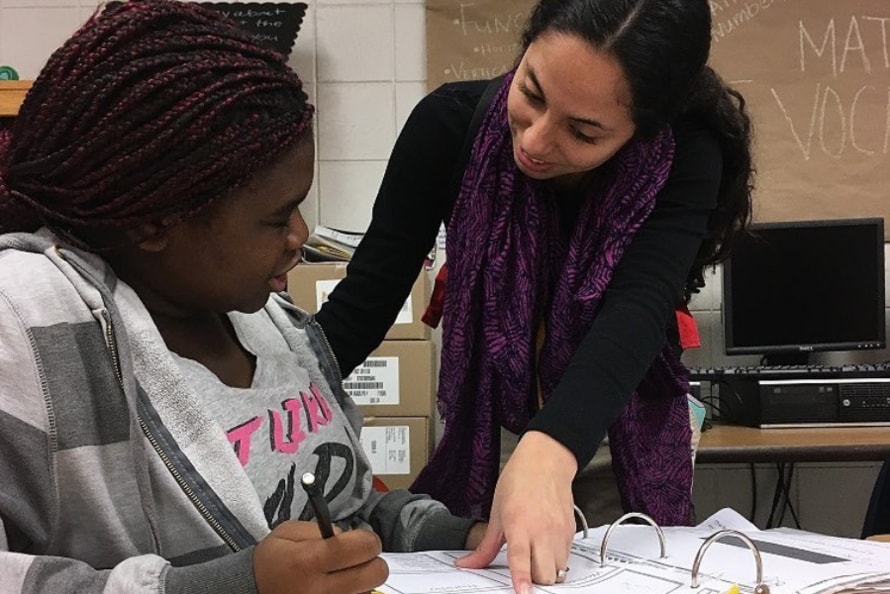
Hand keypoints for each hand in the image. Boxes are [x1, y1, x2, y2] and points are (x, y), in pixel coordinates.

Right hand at [254, 521, 388, 593]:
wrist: (251, 592)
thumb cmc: (273, 560)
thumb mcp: (288, 532)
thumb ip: (320, 529)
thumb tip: (348, 535)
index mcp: (309, 561)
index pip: (363, 547)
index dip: (368, 539)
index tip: (359, 538)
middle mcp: (321, 589)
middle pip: (376, 573)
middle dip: (372, 560)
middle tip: (357, 556)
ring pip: (369, 591)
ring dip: (362, 579)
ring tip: (343, 574)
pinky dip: (353, 593)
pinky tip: (339, 587)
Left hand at [455, 431, 577, 593]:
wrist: (546, 460)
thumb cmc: (519, 480)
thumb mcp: (496, 512)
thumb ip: (485, 546)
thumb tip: (467, 563)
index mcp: (519, 524)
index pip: (521, 558)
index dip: (522, 579)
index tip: (522, 592)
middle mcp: (542, 530)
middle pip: (544, 574)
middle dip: (534, 581)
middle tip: (523, 572)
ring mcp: (559, 532)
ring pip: (558, 570)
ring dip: (546, 571)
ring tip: (535, 558)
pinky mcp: (570, 531)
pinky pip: (566, 558)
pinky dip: (556, 560)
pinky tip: (545, 546)